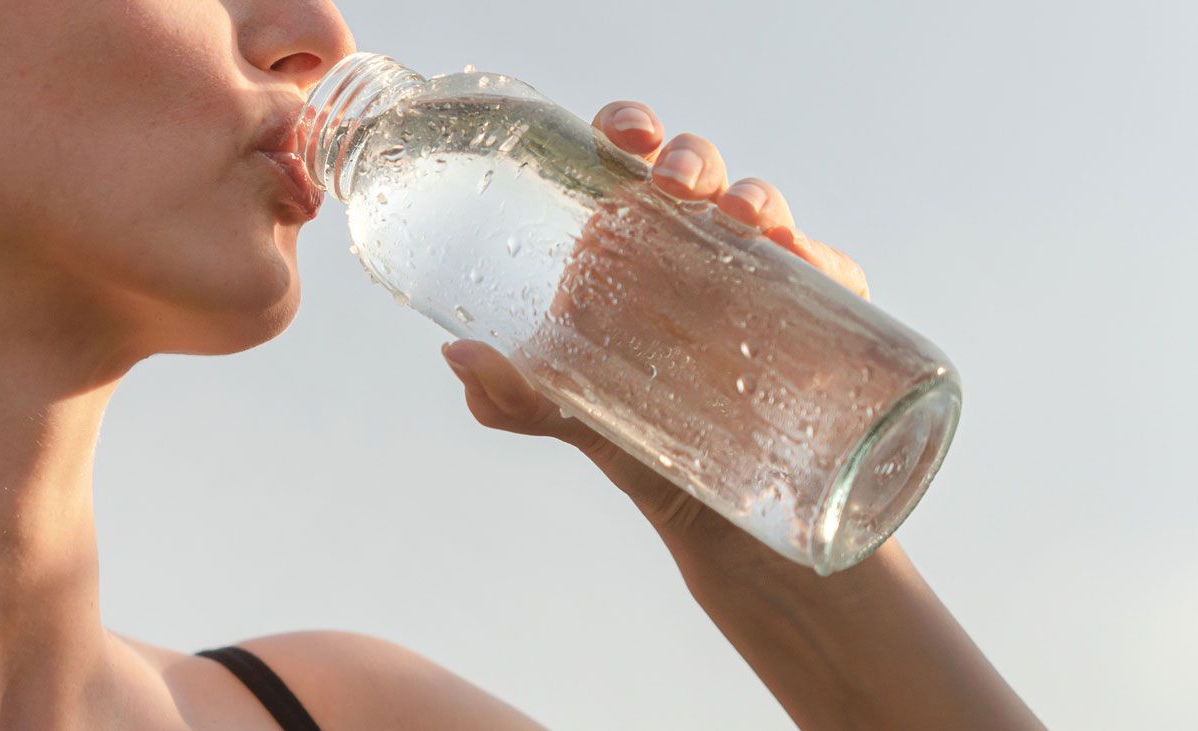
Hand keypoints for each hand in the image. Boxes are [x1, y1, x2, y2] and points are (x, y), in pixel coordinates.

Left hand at [440, 100, 870, 562]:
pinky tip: (805, 263)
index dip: (628, 128)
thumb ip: (511, 394)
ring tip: (745, 218)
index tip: (623, 134)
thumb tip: (457, 356)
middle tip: (675, 183)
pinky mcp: (812, 313)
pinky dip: (821, 258)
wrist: (707, 510)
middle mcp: (691, 248)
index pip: (627, 163)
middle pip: (695, 172)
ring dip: (755, 195)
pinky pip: (826, 271)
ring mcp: (753, 275)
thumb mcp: (566, 414)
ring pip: (761, 207)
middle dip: (690, 157)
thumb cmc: (631, 439)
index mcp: (626, 247)